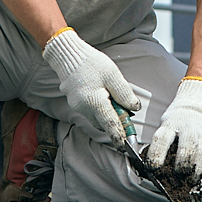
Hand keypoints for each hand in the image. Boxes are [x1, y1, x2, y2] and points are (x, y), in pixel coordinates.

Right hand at [43, 28, 139, 143]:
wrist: (68, 55)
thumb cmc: (91, 63)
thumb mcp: (112, 74)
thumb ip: (123, 93)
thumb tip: (134, 108)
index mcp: (94, 101)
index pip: (110, 124)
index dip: (119, 135)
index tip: (127, 146)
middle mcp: (84, 108)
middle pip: (103, 123)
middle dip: (115, 123)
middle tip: (126, 113)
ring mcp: (77, 106)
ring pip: (97, 118)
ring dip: (107, 114)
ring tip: (114, 98)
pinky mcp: (75, 103)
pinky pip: (90, 112)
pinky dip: (99, 109)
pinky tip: (103, 95)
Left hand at [147, 77, 201, 179]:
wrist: (197, 107)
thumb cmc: (176, 122)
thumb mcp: (166, 126)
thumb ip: (161, 145)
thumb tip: (151, 170)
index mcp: (170, 124)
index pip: (162, 139)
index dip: (156, 154)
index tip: (152, 168)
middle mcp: (187, 128)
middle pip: (186, 147)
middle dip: (181, 164)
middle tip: (176, 175)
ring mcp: (201, 133)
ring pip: (201, 153)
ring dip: (195, 170)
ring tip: (189, 181)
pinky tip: (196, 177)